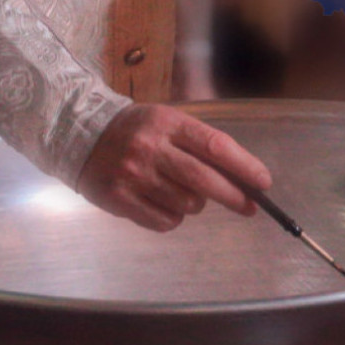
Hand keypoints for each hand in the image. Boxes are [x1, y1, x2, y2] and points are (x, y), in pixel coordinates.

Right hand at [77, 103, 271, 231]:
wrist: (81, 134)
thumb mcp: (168, 122)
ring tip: (180, 190)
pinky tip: (163, 202)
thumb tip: (242, 178)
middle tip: (249, 207)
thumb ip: (200, 145)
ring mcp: (133, 175)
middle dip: (234, 196)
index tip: (263, 182)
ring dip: (195, 204)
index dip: (244, 166)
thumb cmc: (137, 130)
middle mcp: (151, 148)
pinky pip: (165, 221)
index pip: (215, 146)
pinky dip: (173, 217)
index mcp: (168, 123)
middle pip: (204, 180)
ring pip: (187, 204)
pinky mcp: (119, 199)